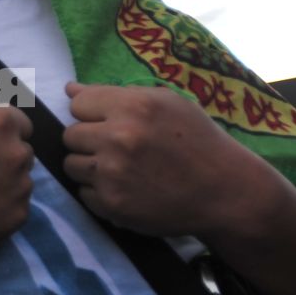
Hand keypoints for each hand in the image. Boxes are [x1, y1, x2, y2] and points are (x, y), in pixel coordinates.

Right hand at [0, 102, 33, 254]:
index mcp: (0, 122)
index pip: (21, 125)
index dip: (1, 136)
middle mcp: (17, 153)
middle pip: (22, 154)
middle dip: (3, 160)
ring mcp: (20, 188)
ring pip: (20, 183)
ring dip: (3, 186)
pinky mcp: (16, 217)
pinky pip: (15, 210)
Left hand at [61, 82, 274, 238]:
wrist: (225, 192)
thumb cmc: (199, 141)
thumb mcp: (168, 103)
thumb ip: (117, 94)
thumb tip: (70, 89)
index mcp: (132, 107)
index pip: (78, 103)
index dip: (93, 112)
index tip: (110, 121)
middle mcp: (118, 138)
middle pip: (70, 135)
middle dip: (89, 140)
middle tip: (116, 147)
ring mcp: (112, 174)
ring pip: (71, 166)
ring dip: (90, 166)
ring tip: (120, 169)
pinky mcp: (112, 205)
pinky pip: (83, 194)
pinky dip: (99, 192)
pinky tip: (126, 188)